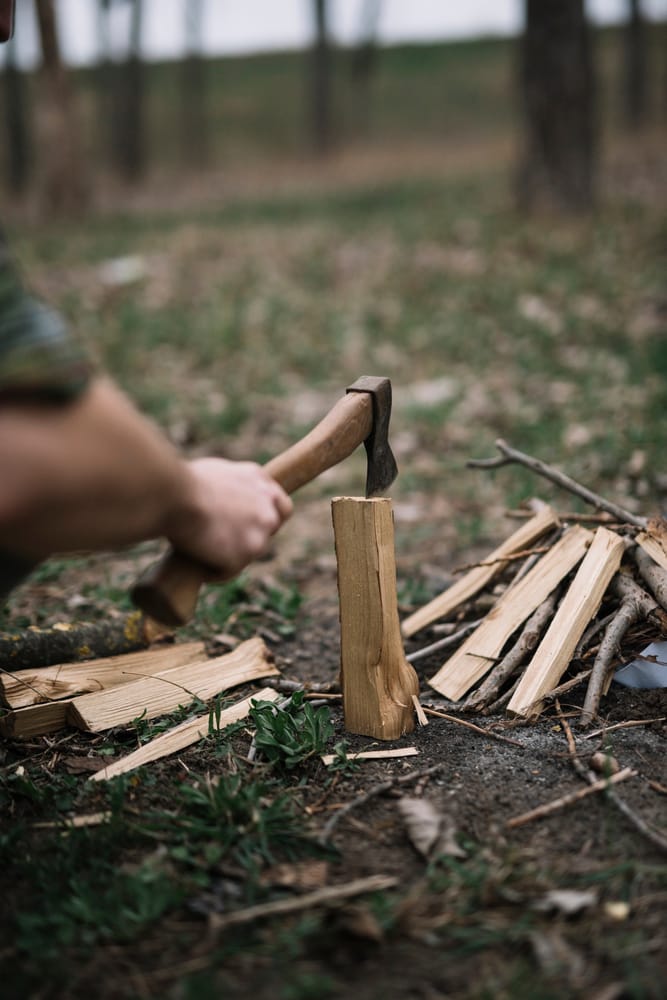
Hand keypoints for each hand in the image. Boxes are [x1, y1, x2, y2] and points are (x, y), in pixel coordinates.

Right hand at [165, 457, 292, 578]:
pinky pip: (228, 570)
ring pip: (248, 554)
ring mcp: (260, 533)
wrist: (174, 495)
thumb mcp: (218, 472)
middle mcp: (267, 508)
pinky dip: (214, 571)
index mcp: (261, 481)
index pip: (281, 507)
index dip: (266, 519)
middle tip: (220, 541)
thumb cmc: (183, 482)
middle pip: (268, 533)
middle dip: (248, 538)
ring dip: (228, 556)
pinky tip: (196, 563)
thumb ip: (234, 487)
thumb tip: (227, 499)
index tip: (250, 526)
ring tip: (200, 549)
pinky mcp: (245, 554)